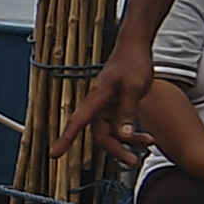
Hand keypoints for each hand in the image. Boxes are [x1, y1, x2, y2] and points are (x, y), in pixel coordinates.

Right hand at [63, 50, 154, 169]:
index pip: (77, 122)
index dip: (65, 139)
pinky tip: (146, 133)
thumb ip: (127, 112)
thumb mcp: (134, 87)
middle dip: (116, 149)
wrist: (136, 44)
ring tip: (148, 142)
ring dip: (128, 140)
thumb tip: (123, 136)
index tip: (54, 154)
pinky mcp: (117, 102)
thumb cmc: (133, 60)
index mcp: (98, 98)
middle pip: (100, 134)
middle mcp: (99, 103)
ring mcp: (108, 103)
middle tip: (132, 160)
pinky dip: (132, 130)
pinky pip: (120, 123)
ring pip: (112, 130)